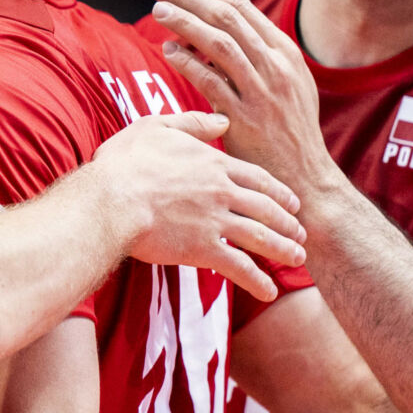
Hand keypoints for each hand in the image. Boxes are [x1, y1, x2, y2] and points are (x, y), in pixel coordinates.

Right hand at [91, 110, 305, 300]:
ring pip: (262, 237)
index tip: (293, 202)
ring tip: (297, 259)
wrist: (110, 199)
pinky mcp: (202, 248)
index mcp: (213, 163)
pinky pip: (239, 267)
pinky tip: (269, 292)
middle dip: (288, 222)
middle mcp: (222, 191)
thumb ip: (193, 123)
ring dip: (283, 250)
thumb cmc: (126, 162)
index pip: (258, 177)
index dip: (279, 191)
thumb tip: (224, 119)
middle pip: (267, 208)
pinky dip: (258, 281)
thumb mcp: (157, 128)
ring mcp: (215, 221)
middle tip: (302, 233)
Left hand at [148, 0, 343, 194]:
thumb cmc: (287, 129)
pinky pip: (211, 81)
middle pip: (227, 17)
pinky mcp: (244, 117)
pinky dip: (187, 62)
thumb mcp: (286, 84)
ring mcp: (262, 91)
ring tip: (158, 12)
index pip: (241, 7)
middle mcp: (276, 66)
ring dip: (184, 23)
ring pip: (218, 43)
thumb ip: (258, 56)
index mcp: (286, 52)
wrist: (304, 176)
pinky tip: (168, 51)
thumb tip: (215, 30)